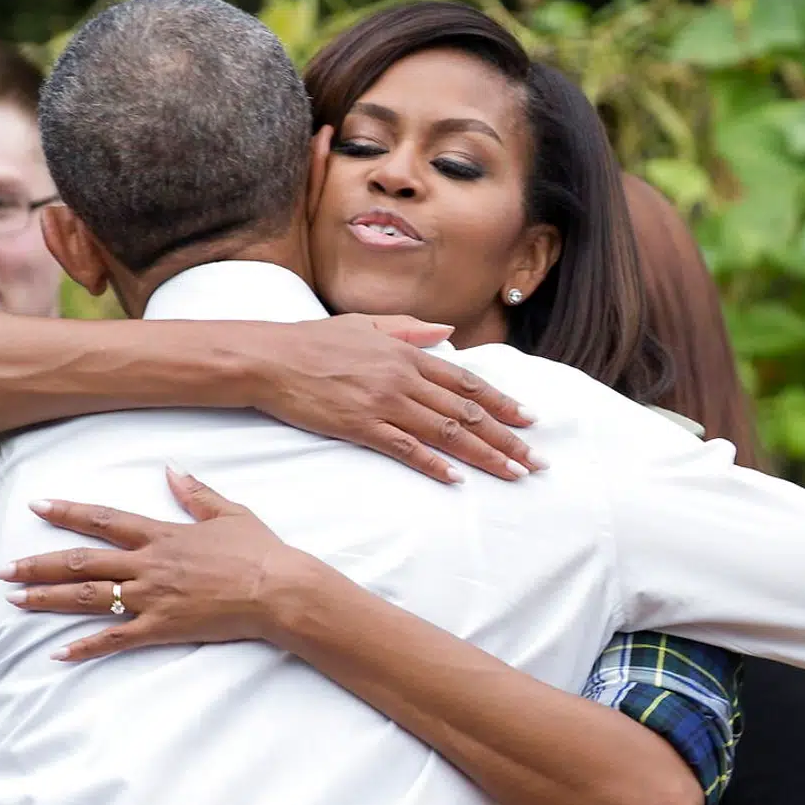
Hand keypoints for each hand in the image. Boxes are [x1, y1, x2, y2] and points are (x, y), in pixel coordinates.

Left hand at [0, 467, 318, 660]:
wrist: (277, 591)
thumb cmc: (259, 551)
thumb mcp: (229, 512)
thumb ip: (196, 493)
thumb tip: (171, 470)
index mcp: (162, 535)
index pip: (104, 519)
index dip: (68, 512)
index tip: (38, 507)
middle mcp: (148, 565)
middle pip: (82, 562)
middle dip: (39, 564)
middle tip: (4, 569)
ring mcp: (151, 599)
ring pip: (88, 598)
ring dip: (48, 599)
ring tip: (15, 600)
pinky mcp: (161, 629)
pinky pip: (115, 640)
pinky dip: (85, 647)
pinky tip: (59, 653)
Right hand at [245, 314, 545, 484]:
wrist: (270, 359)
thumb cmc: (314, 341)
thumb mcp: (366, 325)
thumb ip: (410, 329)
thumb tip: (448, 332)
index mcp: (407, 353)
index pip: (465, 382)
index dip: (501, 402)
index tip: (529, 420)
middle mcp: (402, 378)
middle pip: (465, 411)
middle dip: (505, 437)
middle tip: (535, 460)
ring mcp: (383, 403)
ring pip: (445, 432)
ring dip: (483, 455)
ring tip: (511, 473)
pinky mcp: (360, 426)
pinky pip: (406, 449)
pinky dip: (433, 464)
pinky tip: (456, 479)